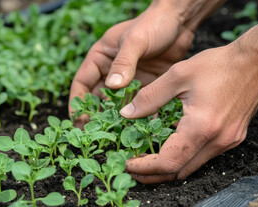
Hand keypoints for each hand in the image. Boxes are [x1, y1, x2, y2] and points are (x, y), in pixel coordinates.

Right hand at [68, 0, 219, 123]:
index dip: (78, 102)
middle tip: (97, 133)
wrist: (180, 20)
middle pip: (98, 97)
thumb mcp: (135, 40)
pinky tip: (140, 126)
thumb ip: (123, 62)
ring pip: (118, 103)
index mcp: (101, 57)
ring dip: (117, 117)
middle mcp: (112, 70)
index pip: (82, 83)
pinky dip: (138, 113)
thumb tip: (112, 86)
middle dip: (96, 115)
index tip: (78, 120)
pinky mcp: (146, 84)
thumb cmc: (153, 23)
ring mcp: (129, 79)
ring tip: (118, 134)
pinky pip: (138, 102)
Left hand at [122, 41, 257, 183]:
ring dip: (168, 167)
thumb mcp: (177, 75)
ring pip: (191, 167)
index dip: (144, 167)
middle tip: (132, 168)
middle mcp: (217, 141)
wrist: (254, 62)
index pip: (168, 162)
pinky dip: (183, 156)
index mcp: (201, 127)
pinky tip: (170, 145)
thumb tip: (126, 113)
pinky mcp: (232, 138)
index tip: (127, 164)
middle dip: (153, 174)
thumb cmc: (218, 65)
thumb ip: (149, 97)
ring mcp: (227, 142)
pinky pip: (202, 156)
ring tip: (146, 158)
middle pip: (179, 172)